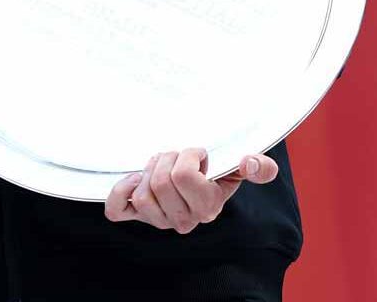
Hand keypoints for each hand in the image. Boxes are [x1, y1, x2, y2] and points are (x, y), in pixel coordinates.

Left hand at [104, 149, 278, 233]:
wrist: (196, 182)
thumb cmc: (215, 173)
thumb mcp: (239, 168)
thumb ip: (259, 167)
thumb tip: (251, 164)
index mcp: (209, 207)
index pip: (184, 176)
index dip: (187, 156)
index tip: (197, 155)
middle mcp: (184, 220)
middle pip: (160, 182)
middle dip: (167, 159)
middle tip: (176, 157)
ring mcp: (159, 220)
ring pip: (142, 194)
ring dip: (148, 170)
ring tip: (161, 165)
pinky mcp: (136, 217)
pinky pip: (117, 210)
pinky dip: (120, 191)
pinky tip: (134, 179)